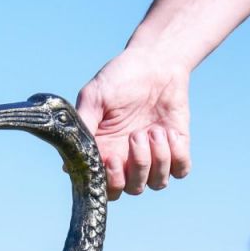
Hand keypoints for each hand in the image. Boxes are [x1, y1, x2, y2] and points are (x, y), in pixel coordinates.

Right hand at [76, 49, 191, 199]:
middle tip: (136, 135)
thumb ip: (83, 126)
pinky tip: (170, 132)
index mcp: (106, 153)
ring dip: (158, 158)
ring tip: (155, 129)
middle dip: (138, 167)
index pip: (107, 188)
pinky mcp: (177, 150)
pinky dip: (177, 155)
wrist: (155, 61)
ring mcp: (154, 157)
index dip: (111, 183)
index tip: (112, 160)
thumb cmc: (120, 78)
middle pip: (133, 189)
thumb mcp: (94, 97)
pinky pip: (180, 171)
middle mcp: (129, 161)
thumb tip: (68, 162)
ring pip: (157, 183)